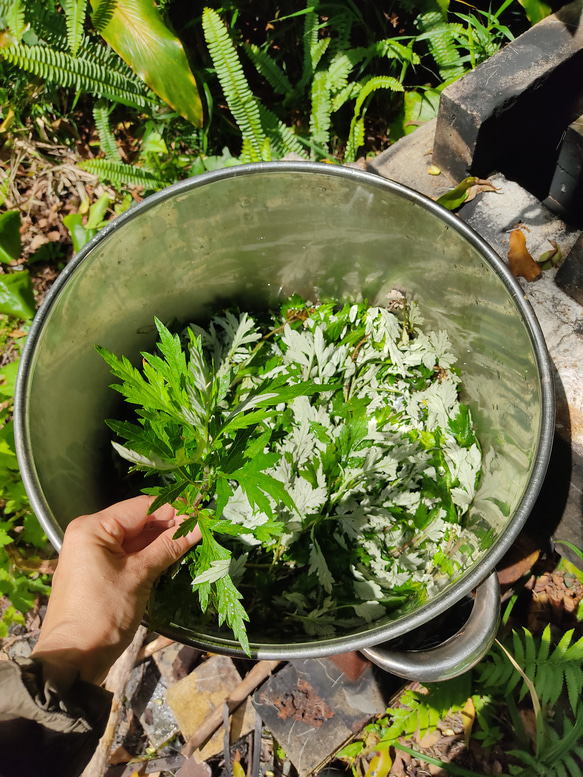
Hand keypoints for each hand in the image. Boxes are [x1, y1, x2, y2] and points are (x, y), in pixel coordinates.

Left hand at [32, 495, 200, 687]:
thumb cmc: (102, 614)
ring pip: (136, 538)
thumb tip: (198, 526)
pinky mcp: (99, 572)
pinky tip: (174, 556)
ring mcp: (93, 554)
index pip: (142, 507)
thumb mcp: (140, 576)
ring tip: (194, 540)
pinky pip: (129, 554)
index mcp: (93, 528)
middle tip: (202, 528)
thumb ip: (169, 546)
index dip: (174, 509)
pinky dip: (150, 555)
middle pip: (138, 521)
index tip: (202, 513)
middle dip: (170, 524)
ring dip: (163, 540)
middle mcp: (90, 534)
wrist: (74, 660)